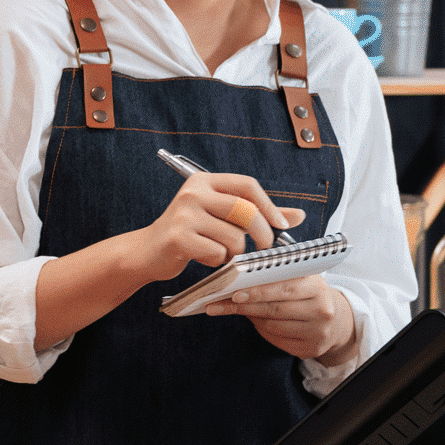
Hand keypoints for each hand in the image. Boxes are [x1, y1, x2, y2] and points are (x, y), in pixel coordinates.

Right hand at [122, 172, 307, 283]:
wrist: (146, 251)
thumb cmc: (188, 234)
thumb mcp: (221, 218)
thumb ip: (257, 214)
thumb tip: (298, 214)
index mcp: (204, 182)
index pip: (247, 185)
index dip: (269, 205)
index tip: (282, 224)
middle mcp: (193, 193)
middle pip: (245, 210)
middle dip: (262, 233)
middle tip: (263, 247)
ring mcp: (184, 215)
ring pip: (233, 237)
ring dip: (235, 253)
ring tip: (222, 254)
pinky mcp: (178, 238)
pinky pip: (217, 253)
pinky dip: (217, 262)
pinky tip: (205, 259)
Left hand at [206, 274, 357, 362]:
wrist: (335, 320)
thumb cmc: (307, 294)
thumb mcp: (298, 278)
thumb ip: (274, 275)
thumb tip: (237, 281)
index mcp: (317, 287)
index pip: (283, 288)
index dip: (257, 292)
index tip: (234, 294)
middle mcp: (322, 310)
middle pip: (274, 309)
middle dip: (244, 306)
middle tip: (218, 304)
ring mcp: (318, 332)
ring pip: (273, 325)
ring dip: (251, 317)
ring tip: (236, 309)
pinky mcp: (311, 349)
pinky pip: (277, 339)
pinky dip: (262, 330)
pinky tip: (257, 321)